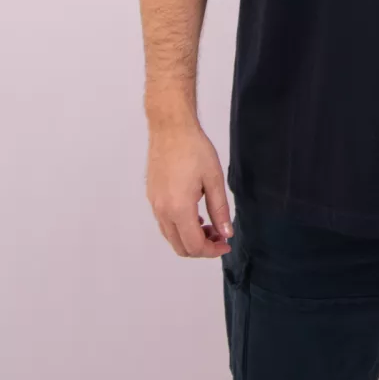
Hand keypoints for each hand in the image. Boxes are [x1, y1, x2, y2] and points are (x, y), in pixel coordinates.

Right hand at [146, 121, 233, 257]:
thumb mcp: (214, 179)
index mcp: (178, 208)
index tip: (226, 244)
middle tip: (220, 235)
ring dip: (190, 238)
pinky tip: (195, 215)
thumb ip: (220, 209)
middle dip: (202, 247)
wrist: (171, 128)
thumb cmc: (194, 149)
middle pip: (180, 246)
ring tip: (209, 225)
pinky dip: (180, 227)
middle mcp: (162, 211)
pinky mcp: (152, 196)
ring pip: (171, 236)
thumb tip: (226, 233)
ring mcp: (154, 204)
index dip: (212, 250)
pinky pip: (165, 223)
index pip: (194, 245)